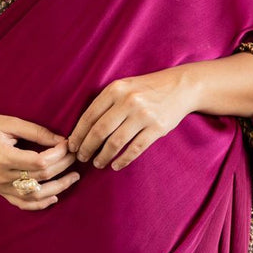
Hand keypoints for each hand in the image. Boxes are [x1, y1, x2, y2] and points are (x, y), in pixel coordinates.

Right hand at [0, 112, 79, 210]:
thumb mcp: (10, 122)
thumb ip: (36, 131)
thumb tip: (62, 140)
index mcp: (3, 156)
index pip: (39, 161)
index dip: (58, 154)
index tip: (67, 144)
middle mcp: (1, 175)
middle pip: (40, 177)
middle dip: (62, 167)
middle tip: (75, 156)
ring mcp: (0, 186)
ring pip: (34, 195)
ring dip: (58, 188)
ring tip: (73, 177)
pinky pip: (22, 203)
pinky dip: (39, 204)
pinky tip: (54, 197)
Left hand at [67, 68, 196, 170]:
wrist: (180, 86)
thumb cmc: (147, 88)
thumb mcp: (124, 86)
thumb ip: (106, 102)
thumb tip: (83, 128)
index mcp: (116, 89)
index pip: (89, 115)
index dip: (78, 134)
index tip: (72, 146)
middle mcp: (128, 101)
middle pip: (100, 131)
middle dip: (87, 148)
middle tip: (81, 158)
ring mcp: (144, 115)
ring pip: (115, 142)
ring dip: (103, 156)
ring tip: (97, 163)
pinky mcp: (157, 128)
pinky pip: (135, 149)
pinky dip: (122, 160)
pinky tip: (116, 165)